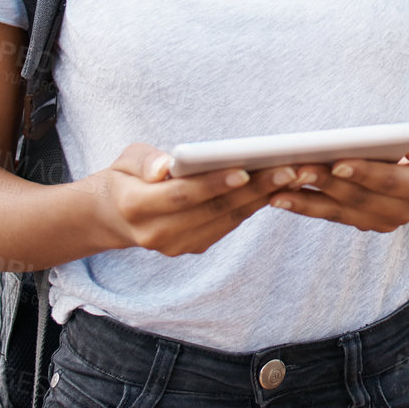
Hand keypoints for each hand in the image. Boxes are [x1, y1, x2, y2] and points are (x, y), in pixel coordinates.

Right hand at [93, 143, 300, 257]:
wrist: (114, 216)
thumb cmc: (125, 176)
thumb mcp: (125, 160)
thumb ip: (145, 161)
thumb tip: (164, 168)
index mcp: (137, 207)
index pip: (182, 195)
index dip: (214, 184)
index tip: (244, 169)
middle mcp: (158, 233)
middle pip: (213, 209)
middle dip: (254, 189)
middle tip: (289, 169)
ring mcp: (177, 245)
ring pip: (227, 219)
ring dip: (263, 197)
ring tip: (294, 176)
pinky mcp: (193, 247)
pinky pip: (228, 224)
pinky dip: (253, 205)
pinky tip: (278, 187)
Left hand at [265, 115, 408, 233]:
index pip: (389, 181)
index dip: (363, 172)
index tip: (336, 162)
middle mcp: (401, 212)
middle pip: (357, 198)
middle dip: (324, 184)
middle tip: (294, 170)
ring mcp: (381, 222)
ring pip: (339, 212)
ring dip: (306, 202)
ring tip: (275, 191)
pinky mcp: (364, 223)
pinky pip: (331, 215)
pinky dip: (306, 206)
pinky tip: (280, 197)